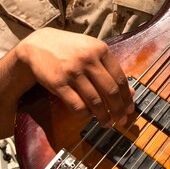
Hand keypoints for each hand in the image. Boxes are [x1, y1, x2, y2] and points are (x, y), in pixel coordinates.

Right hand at [17, 28, 133, 125]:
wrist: (38, 45)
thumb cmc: (70, 49)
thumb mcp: (92, 51)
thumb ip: (110, 69)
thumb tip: (131, 92)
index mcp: (100, 49)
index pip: (120, 78)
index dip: (127, 97)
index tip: (130, 109)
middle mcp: (88, 59)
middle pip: (110, 91)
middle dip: (119, 110)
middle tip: (122, 121)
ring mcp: (73, 71)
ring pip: (95, 101)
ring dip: (103, 116)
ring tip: (107, 123)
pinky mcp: (58, 83)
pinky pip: (77, 105)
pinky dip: (85, 114)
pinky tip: (88, 116)